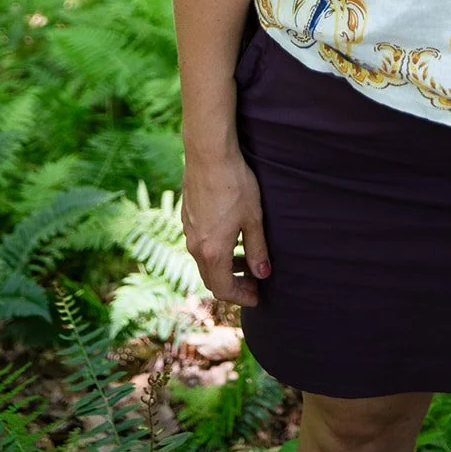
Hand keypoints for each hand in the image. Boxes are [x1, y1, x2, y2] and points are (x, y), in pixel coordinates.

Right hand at [182, 150, 270, 307]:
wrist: (209, 155)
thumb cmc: (235, 185)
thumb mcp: (253, 218)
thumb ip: (257, 249)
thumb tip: (263, 274)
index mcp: (212, 252)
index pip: (224, 289)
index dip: (241, 296)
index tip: (257, 295)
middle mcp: (195, 246)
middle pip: (211, 278)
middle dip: (233, 284)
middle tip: (253, 280)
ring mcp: (188, 231)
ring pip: (204, 261)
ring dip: (224, 266)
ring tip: (245, 257)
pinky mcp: (187, 217)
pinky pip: (199, 244)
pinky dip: (215, 250)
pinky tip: (230, 235)